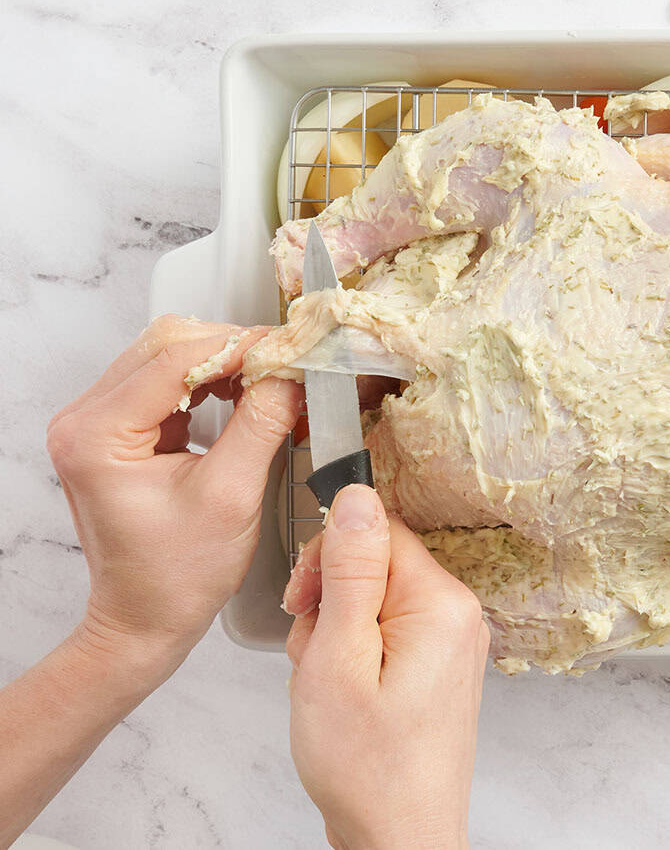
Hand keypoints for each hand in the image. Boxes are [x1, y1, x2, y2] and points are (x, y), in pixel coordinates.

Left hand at [45, 314, 302, 671]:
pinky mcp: (116, 430)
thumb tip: (291, 371)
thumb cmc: (178, 575)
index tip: (289, 346)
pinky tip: (244, 396)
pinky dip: (209, 382)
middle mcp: (84, 420)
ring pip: (165, 357)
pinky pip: (165, 383)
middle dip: (231, 347)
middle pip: (164, 346)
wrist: (145, 619)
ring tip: (271, 380)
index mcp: (98, 435)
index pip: (174, 359)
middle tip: (285, 362)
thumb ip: (262, 424)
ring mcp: (95, 423)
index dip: (238, 345)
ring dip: (222, 362)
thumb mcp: (232, 495)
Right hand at [286, 485, 489, 849]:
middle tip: (316, 654)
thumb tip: (356, 496)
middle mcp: (458, 615)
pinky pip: (388, 632)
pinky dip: (355, 654)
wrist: (398, 837)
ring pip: (375, 601)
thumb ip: (350, 571)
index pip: (379, 529)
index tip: (306, 601)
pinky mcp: (438, 666)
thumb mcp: (339, 657)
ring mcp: (451, 643)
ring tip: (329, 684)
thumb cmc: (368, 765)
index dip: (330, 558)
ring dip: (338, 633)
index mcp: (441, 603)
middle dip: (332, 601)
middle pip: (378, 564)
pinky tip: (345, 692)